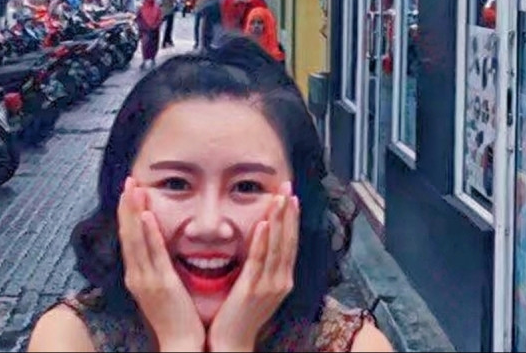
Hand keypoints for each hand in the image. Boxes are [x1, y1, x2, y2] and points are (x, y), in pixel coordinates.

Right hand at [117, 177, 205, 351]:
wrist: (180, 345)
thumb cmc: (174, 316)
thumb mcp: (160, 286)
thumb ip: (157, 266)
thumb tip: (157, 244)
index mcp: (137, 275)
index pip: (128, 237)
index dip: (126, 213)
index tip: (127, 191)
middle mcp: (137, 275)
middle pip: (127, 234)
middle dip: (126, 206)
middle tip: (128, 180)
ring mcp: (147, 279)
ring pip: (136, 239)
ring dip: (134, 212)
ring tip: (133, 188)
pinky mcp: (162, 284)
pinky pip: (154, 254)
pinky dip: (148, 234)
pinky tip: (146, 216)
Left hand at [208, 182, 299, 352]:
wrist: (232, 344)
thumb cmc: (241, 316)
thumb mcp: (259, 288)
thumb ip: (262, 266)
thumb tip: (262, 241)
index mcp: (283, 280)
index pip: (290, 243)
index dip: (292, 219)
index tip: (292, 196)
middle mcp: (280, 281)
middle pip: (288, 240)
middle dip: (289, 212)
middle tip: (289, 188)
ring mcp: (268, 286)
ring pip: (276, 247)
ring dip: (278, 220)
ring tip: (280, 198)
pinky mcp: (251, 289)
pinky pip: (258, 260)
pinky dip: (262, 241)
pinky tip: (263, 224)